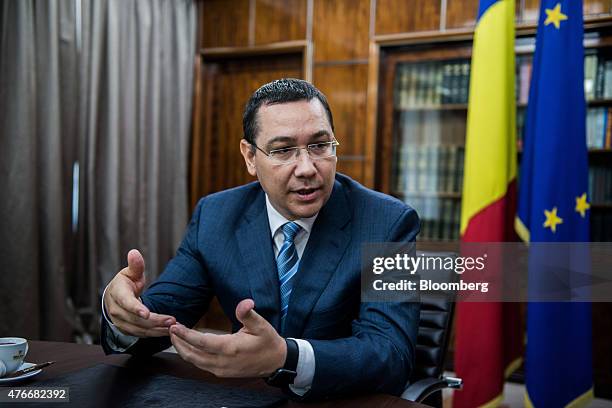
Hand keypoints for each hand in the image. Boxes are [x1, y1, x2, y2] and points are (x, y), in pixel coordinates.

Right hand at [104, 249, 175, 336]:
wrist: (114, 297)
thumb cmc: (125, 283)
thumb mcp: (130, 272)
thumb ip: (135, 265)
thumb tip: (134, 253)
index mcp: (117, 294)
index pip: (126, 302)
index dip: (136, 308)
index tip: (147, 313)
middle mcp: (117, 310)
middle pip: (136, 319)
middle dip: (155, 320)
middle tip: (172, 320)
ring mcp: (120, 322)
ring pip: (139, 329)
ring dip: (157, 329)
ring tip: (173, 327)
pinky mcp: (126, 329)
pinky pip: (141, 334)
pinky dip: (154, 333)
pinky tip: (166, 331)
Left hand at [169, 299, 285, 377]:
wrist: (276, 362)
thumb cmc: (268, 342)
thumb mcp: (262, 325)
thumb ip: (249, 314)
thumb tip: (245, 303)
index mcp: (230, 348)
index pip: (201, 342)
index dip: (186, 334)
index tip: (174, 326)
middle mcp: (222, 362)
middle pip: (192, 354)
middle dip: (178, 342)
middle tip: (170, 329)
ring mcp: (221, 369)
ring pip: (194, 361)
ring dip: (182, 349)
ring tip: (175, 336)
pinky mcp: (221, 372)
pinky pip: (201, 365)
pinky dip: (191, 355)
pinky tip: (188, 346)